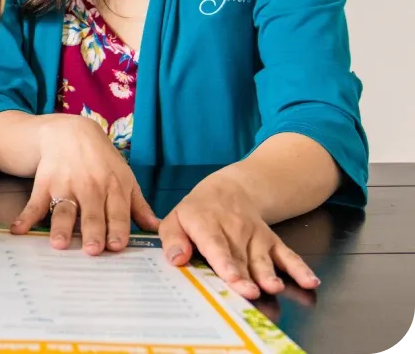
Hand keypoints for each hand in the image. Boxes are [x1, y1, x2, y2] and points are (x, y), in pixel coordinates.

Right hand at [10, 115, 158, 254]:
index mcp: (114, 187)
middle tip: (92, 250)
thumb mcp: (124, 177)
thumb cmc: (102, 160)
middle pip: (92, 212)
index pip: (117, 211)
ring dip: (61, 226)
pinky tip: (18, 229)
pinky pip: (35, 202)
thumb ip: (138, 205)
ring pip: (65, 208)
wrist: (69, 132)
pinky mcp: (44, 183)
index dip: (117, 228)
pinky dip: (25, 216)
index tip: (116, 246)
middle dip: (92, 230)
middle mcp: (90, 186)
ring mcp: (65, 185)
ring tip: (58, 243)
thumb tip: (156, 228)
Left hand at [158, 174, 319, 299]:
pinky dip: (300, 268)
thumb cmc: (197, 212)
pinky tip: (310, 281)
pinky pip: (287, 255)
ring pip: (263, 258)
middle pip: (240, 257)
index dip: (224, 262)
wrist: (229, 190)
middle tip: (250, 293)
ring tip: (275, 287)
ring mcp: (255, 236)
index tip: (231, 277)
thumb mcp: (175, 219)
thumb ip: (172, 239)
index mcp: (206, 224)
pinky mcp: (272, 241)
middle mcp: (234, 230)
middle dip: (246, 277)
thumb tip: (176, 259)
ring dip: (270, 273)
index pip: (216, 245)